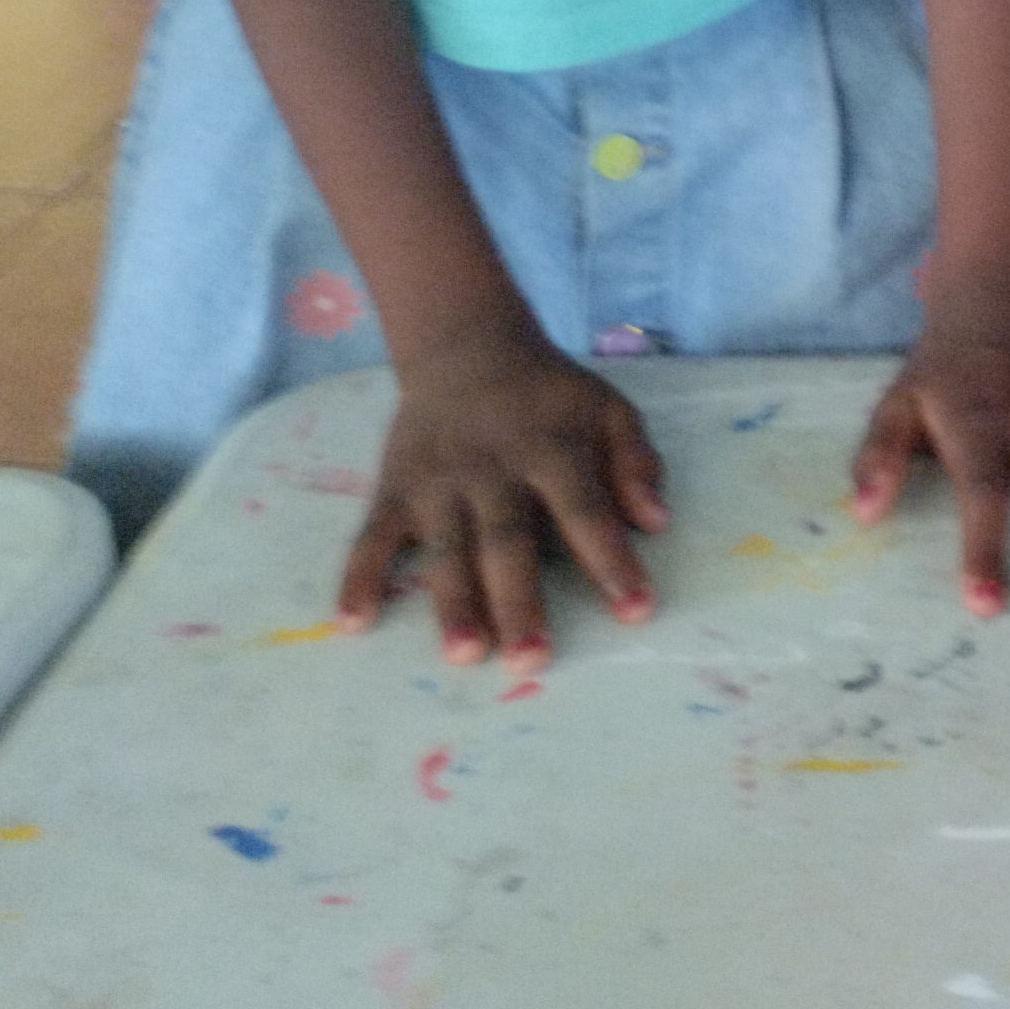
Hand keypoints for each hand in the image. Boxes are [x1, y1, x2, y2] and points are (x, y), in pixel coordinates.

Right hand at [336, 320, 667, 664]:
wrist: (467, 346)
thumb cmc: (549, 397)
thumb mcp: (607, 409)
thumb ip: (635, 462)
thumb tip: (656, 522)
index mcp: (551, 449)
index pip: (585, 510)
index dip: (611, 560)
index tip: (636, 611)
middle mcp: (492, 468)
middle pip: (507, 541)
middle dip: (520, 603)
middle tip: (532, 661)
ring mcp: (438, 481)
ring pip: (445, 548)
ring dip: (453, 603)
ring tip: (464, 655)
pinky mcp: (394, 488)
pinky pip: (371, 537)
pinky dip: (359, 577)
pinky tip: (353, 622)